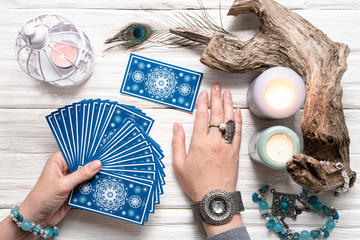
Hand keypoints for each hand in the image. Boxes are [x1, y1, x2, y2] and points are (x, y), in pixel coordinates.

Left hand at [0, 151, 100, 239]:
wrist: (36, 219)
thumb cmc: (41, 198)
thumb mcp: (63, 184)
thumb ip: (81, 174)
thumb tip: (96, 164)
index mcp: (58, 162)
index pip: (76, 152)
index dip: (87, 152)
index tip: (100, 152)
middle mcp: (64, 170)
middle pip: (83, 164)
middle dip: (93, 166)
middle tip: (106, 165)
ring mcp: (70, 181)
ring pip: (86, 176)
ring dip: (94, 178)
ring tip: (106, 176)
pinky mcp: (74, 191)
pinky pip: (87, 187)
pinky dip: (92, 188)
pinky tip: (100, 187)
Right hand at [172, 83, 242, 236]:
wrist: (215, 198)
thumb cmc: (196, 183)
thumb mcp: (179, 164)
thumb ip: (177, 142)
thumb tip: (177, 126)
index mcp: (199, 142)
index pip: (202, 116)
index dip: (203, 102)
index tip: (204, 93)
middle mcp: (214, 141)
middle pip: (217, 114)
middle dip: (217, 98)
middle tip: (217, 86)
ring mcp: (226, 145)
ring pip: (229, 120)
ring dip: (228, 105)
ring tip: (227, 93)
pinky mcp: (235, 152)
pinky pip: (238, 132)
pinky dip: (238, 120)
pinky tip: (238, 112)